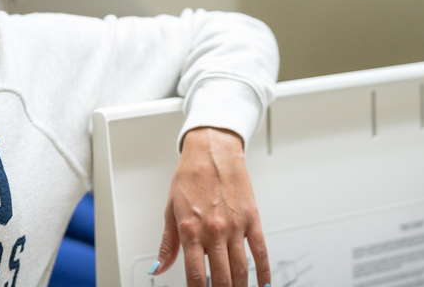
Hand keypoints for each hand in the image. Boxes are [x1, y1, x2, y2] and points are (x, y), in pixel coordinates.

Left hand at [152, 127, 269, 286]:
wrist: (211, 150)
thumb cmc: (190, 176)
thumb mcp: (170, 210)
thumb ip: (167, 244)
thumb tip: (159, 267)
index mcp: (191, 230)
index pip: (195, 276)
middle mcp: (214, 230)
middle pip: (221, 278)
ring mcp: (235, 226)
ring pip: (241, 269)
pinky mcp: (252, 218)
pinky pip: (261, 251)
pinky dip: (264, 272)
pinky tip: (262, 284)